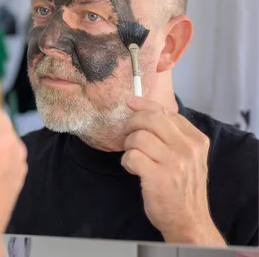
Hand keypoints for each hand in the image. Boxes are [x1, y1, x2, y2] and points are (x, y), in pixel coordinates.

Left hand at [121, 96, 225, 245]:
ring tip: (134, 156)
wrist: (188, 220)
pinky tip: (133, 169)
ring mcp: (174, 162)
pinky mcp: (157, 176)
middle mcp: (187, 149)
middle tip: (126, 131)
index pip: (166, 112)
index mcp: (196, 140)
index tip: (131, 103)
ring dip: (129, 146)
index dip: (144, 105)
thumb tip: (147, 110)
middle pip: (150, 119)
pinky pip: (131, 156)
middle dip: (132, 122)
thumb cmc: (182, 188)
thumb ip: (173, 135)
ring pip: (138, 137)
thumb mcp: (188, 158)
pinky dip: (127, 162)